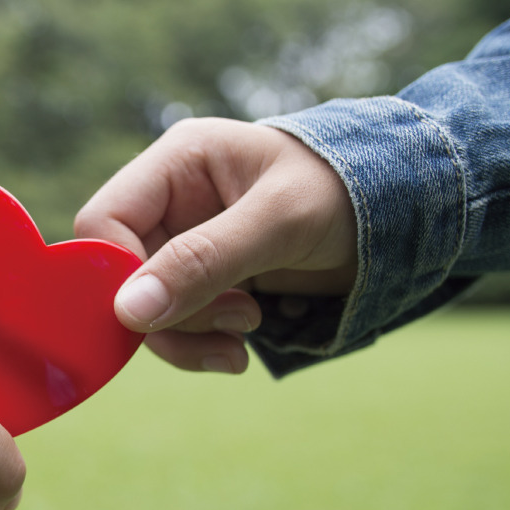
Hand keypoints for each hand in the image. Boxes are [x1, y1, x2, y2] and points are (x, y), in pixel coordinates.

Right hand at [74, 117, 357, 372]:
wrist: (405, 214)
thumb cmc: (348, 192)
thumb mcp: (279, 222)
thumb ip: (205, 261)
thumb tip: (129, 311)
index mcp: (177, 162)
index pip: (104, 222)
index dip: (118, 274)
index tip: (156, 315)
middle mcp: (171, 200)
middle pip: (122, 273)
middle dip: (170, 313)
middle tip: (233, 327)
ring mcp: (186, 240)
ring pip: (147, 306)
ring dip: (189, 334)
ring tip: (248, 334)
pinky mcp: (205, 276)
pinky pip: (177, 320)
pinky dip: (203, 343)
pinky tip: (243, 347)